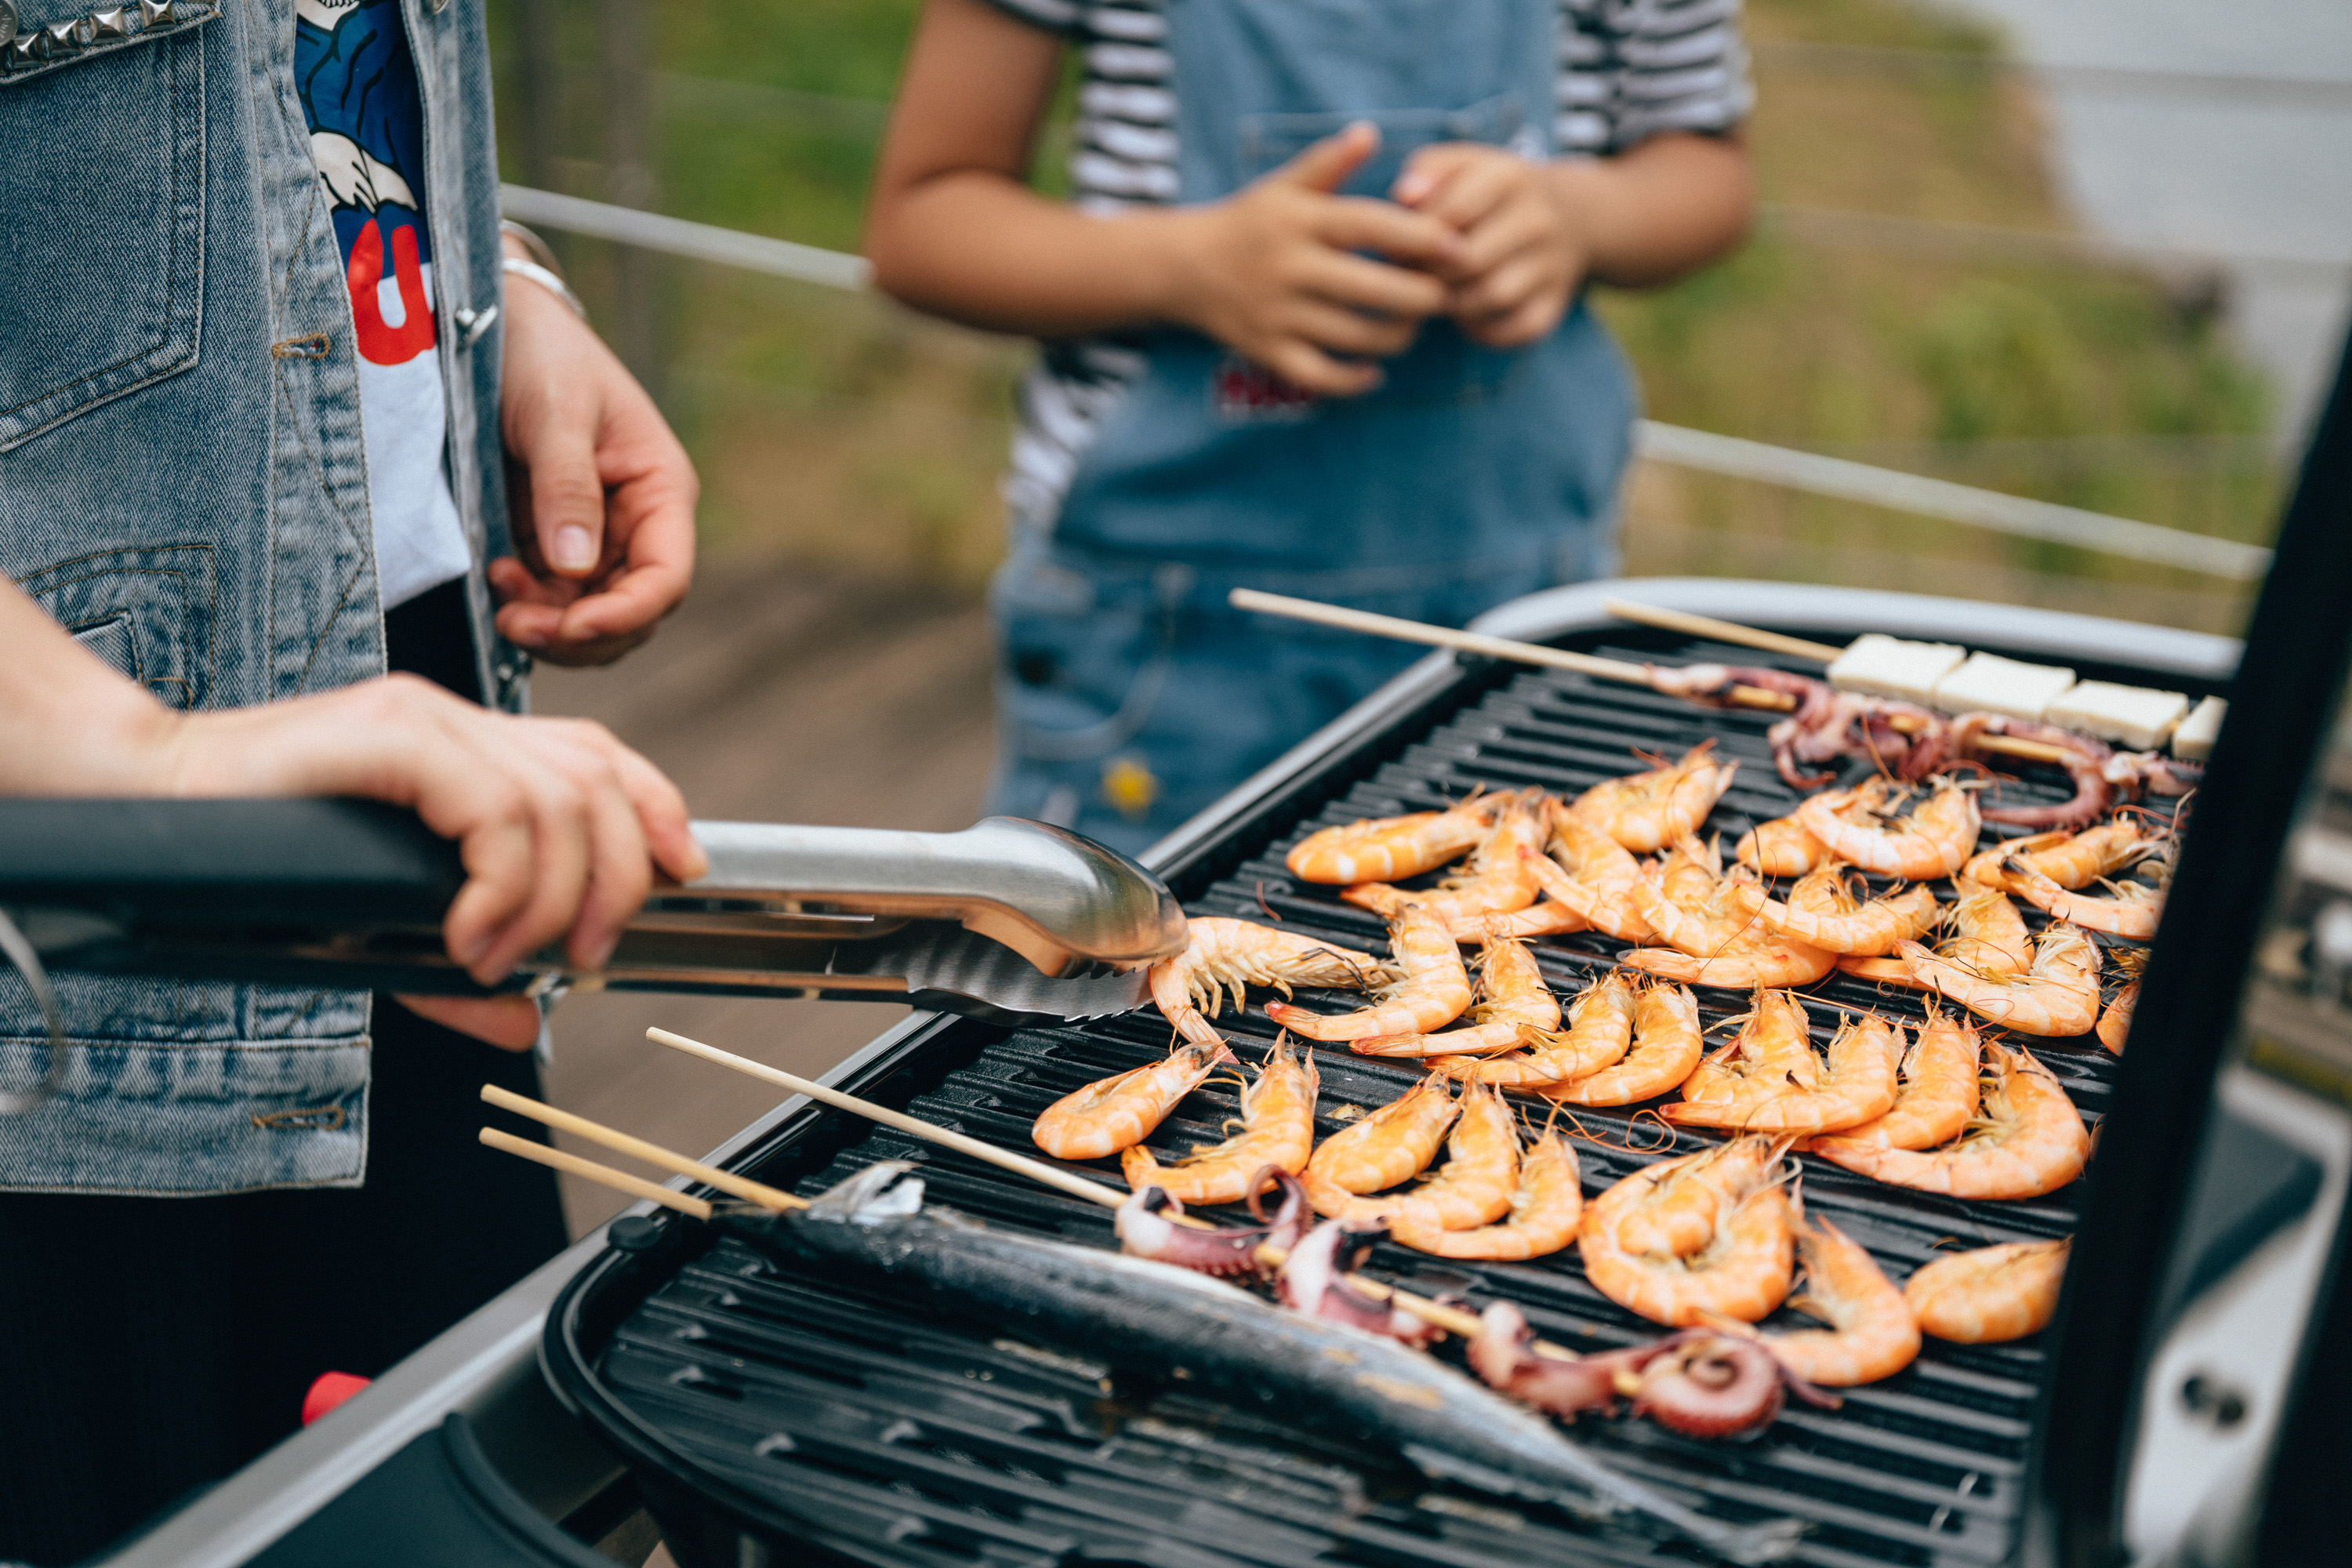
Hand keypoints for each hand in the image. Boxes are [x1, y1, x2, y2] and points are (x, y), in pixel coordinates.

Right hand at [154, 675, 706, 987]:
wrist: (145, 801)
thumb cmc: (257, 861)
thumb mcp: (380, 924)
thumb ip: (455, 965)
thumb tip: (525, 1022)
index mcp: (469, 744)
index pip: (598, 756)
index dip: (657, 809)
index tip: (682, 874)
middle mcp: (457, 720)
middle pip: (596, 782)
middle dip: (617, 878)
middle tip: (581, 955)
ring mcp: (422, 719)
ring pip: (555, 798)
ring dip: (550, 897)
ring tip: (504, 957)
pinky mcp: (385, 732)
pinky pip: (490, 805)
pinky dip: (500, 882)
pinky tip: (469, 933)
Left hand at [491, 257, 696, 665]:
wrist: (493, 324)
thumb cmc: (540, 354)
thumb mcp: (556, 414)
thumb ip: (567, 488)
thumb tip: (575, 568)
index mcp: (660, 491)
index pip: (666, 578)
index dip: (626, 613)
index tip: (571, 625)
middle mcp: (637, 523)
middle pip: (631, 612)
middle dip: (579, 631)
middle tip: (515, 623)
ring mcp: (595, 537)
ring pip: (590, 615)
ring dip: (549, 625)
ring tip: (501, 595)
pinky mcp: (552, 540)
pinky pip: (553, 598)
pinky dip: (528, 603)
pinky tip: (498, 575)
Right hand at [1164, 123, 1460, 396]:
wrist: (1183, 268)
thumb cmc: (1250, 222)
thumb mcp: (1284, 186)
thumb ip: (1329, 162)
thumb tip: (1370, 133)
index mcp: (1301, 221)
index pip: (1369, 224)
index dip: (1419, 236)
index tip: (1456, 245)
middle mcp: (1289, 267)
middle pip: (1370, 288)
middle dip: (1420, 296)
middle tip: (1445, 295)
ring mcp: (1277, 312)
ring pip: (1353, 335)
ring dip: (1396, 337)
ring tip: (1412, 326)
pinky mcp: (1267, 350)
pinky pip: (1320, 375)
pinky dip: (1353, 379)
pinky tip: (1374, 371)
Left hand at [1392, 144, 1587, 348]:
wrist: (1567, 214)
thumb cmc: (1489, 193)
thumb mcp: (1461, 165)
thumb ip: (1427, 171)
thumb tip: (1406, 195)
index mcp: (1510, 176)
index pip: (1452, 212)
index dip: (1416, 235)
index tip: (1402, 243)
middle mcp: (1538, 218)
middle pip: (1469, 259)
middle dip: (1432, 272)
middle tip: (1415, 275)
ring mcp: (1553, 262)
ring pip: (1492, 296)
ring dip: (1455, 302)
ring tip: (1439, 291)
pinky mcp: (1555, 301)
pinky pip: (1515, 329)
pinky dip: (1484, 329)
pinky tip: (1467, 315)